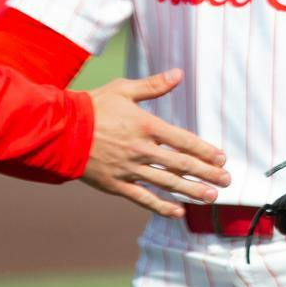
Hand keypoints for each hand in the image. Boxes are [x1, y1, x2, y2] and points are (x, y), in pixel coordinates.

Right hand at [81, 70, 230, 216]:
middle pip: (180, 164)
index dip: (204, 151)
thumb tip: (179, 74)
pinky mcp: (115, 184)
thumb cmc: (92, 107)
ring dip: (191, 191)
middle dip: (206, 174)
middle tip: (227, 181)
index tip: (221, 159)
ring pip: (165, 183)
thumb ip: (153, 86)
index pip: (183, 141)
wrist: (59, 131)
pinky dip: (161, 206)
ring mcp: (128, 169)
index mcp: (146, 126)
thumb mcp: (123, 90)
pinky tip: (178, 212)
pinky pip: (142, 198)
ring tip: (212, 198)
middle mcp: (141, 150)